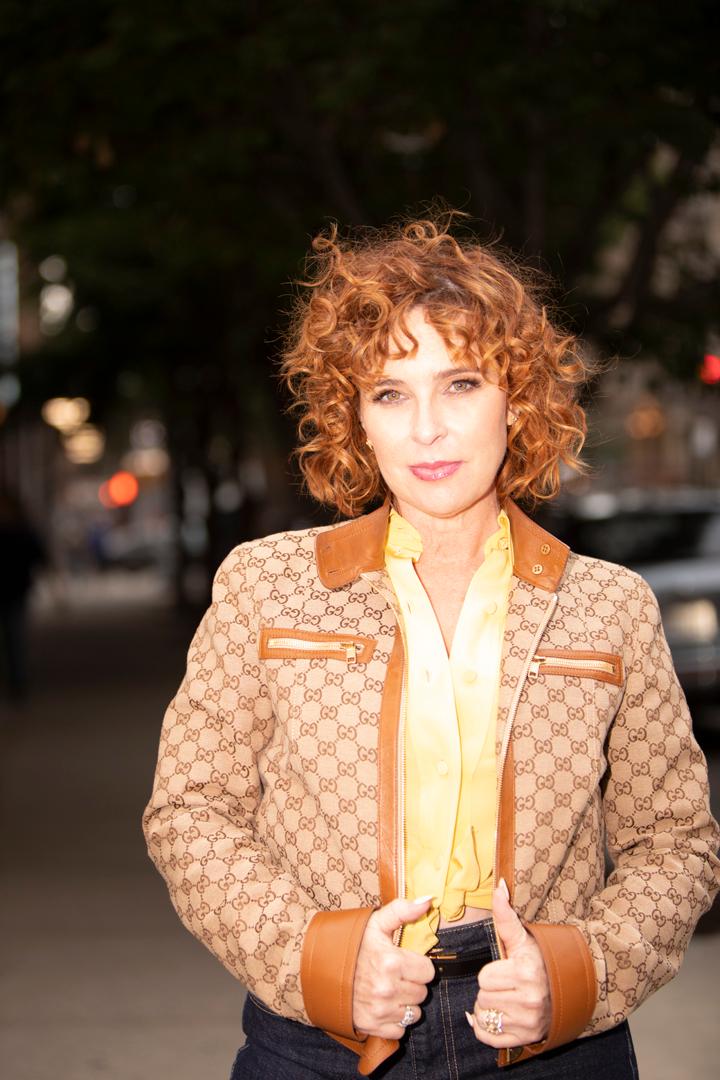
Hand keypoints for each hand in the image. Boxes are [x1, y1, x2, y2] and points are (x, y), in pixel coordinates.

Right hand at [353, 896, 435, 1037]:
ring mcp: (379, 1010)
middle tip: (395, 974)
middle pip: (422, 993)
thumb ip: (403, 910)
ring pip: (414, 1013)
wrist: (320, 968)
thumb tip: (428, 901)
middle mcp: (387, 989)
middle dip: (412, 983)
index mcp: (392, 962)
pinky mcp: (372, 1026)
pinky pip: (400, 1029)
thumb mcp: (375, 923)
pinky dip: (394, 1020)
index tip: (405, 961)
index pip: (429, 972)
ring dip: (405, 1002)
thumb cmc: (351, 944)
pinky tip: (383, 1005)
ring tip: (389, 989)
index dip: (418, 965)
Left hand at [467, 881, 550, 1047]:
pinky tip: (499, 1014)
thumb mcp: (524, 938)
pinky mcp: (526, 1038)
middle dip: (489, 990)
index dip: (490, 973)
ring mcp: (528, 1023)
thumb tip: (498, 886)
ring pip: (484, 1017)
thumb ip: (505, 915)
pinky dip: (486, 1028)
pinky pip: (488, 1037)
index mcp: (525, 973)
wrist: (567, 989)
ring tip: (504, 998)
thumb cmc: (541, 961)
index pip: (484, 979)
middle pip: (482, 998)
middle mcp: (529, 1000)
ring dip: (488, 1008)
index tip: (504, 970)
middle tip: (505, 985)